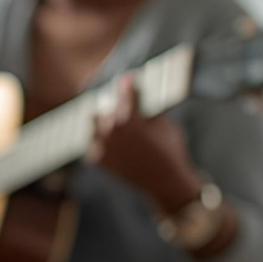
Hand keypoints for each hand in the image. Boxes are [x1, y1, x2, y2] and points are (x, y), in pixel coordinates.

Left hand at [90, 75, 201, 210]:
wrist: (165, 182)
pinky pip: (93, 143)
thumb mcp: (164, 125)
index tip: (127, 79)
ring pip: (94, 123)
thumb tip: (140, 95)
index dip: (126, 86)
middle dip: (113, 101)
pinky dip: (97, 138)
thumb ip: (149, 111)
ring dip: (100, 118)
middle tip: (113, 97)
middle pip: (106, 107)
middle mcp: (112, 131)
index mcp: (129, 119)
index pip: (125, 95)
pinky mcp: (98, 159)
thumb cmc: (169, 150)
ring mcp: (103, 146)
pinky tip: (102, 135)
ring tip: (104, 113)